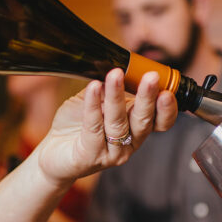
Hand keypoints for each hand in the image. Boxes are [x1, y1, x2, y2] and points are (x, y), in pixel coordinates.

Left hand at [35, 69, 176, 185]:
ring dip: (117, 96)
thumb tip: (119, 65)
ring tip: (115, 74)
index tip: (167, 90)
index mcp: (137, 128)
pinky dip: (93, 105)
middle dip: (148, 97)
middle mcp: (129, 142)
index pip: (162, 122)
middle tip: (151, 77)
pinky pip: (93, 127)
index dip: (168, 108)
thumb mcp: (98, 102)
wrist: (53, 152)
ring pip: (118, 122)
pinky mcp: (90, 156)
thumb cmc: (78, 126)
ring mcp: (111, 152)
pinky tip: (93, 87)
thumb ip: (111, 88)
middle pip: (144, 121)